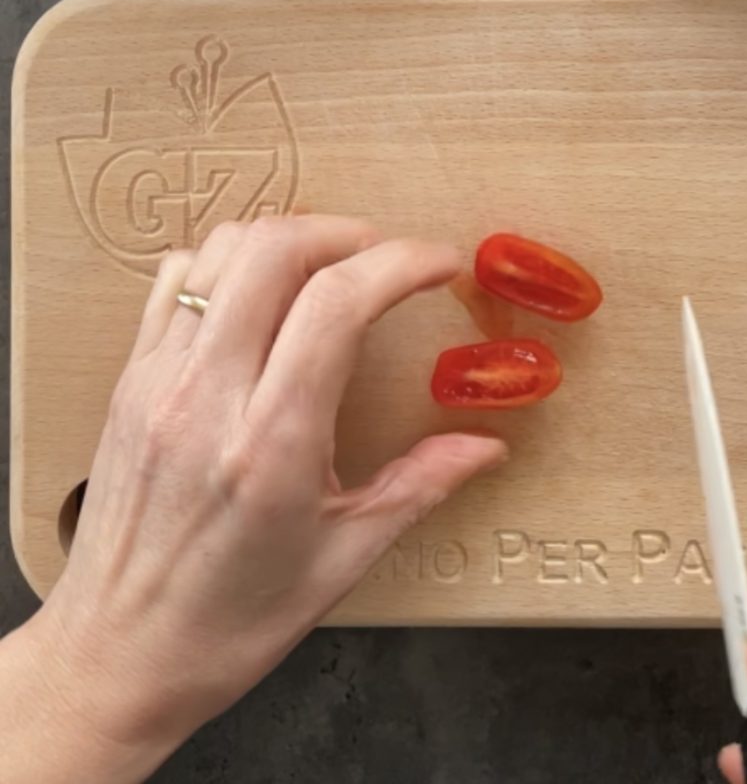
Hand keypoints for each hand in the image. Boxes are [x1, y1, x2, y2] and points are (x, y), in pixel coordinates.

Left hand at [3, 215, 506, 782]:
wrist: (116, 658)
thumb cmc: (230, 622)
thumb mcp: (343, 560)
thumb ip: (419, 486)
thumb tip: (485, 445)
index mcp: (272, 445)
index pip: (338, 305)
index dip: (401, 263)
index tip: (439, 262)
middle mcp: (207, 397)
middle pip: (275, 250)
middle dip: (347, 233)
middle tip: (387, 257)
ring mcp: (158, 381)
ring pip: (221, 251)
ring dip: (289, 239)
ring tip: (331, 266)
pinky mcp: (130, 381)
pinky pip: (175, 281)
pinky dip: (228, 261)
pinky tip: (260, 290)